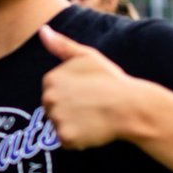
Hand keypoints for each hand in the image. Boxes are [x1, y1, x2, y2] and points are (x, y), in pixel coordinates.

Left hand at [39, 25, 136, 148]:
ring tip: (93, 115)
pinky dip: (78, 139)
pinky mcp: (65, 138)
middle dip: (68, 108)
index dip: (70, 92)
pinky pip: (66, 141)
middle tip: (91, 104)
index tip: (86, 90)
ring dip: (72, 124)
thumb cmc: (110, 80)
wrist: (130, 106)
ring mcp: (56, 119)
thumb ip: (61, 45)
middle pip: (51, 109)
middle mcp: (48, 99)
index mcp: (50, 79)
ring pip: (58, 125)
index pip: (51, 91)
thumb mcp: (87, 56)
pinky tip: (93, 128)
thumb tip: (42, 30)